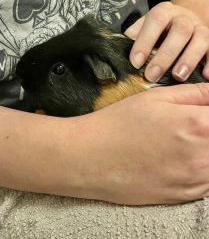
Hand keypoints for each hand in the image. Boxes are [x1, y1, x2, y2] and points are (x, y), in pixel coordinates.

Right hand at [80, 83, 208, 204]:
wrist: (91, 158)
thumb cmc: (119, 124)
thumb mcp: (156, 97)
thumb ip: (195, 93)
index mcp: (198, 125)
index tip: (201, 113)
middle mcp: (203, 156)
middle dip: (207, 128)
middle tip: (187, 126)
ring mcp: (195, 180)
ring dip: (206, 148)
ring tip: (180, 141)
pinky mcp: (185, 196)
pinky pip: (208, 181)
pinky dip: (201, 167)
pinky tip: (179, 158)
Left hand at [125, 2, 208, 82]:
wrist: (182, 20)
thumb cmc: (158, 30)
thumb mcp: (144, 28)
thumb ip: (135, 37)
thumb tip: (119, 52)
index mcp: (164, 11)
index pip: (155, 21)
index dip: (145, 40)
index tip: (136, 62)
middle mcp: (184, 17)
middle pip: (180, 31)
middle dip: (165, 55)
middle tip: (152, 75)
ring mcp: (200, 27)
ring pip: (201, 38)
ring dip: (189, 58)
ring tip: (178, 76)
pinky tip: (206, 76)